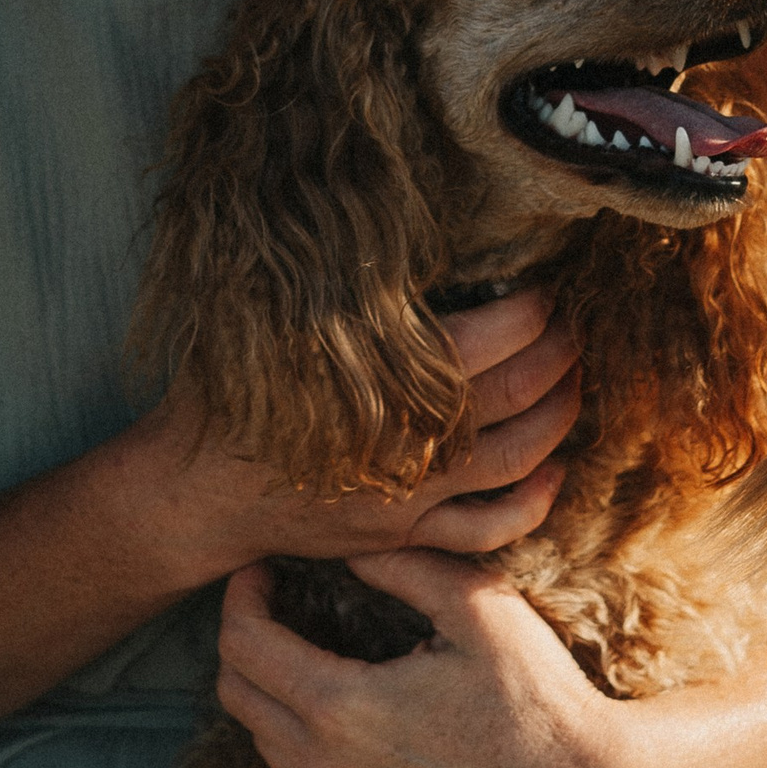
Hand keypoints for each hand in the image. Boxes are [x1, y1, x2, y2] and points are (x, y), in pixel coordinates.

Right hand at [145, 286, 581, 586]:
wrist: (194, 491)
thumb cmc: (228, 391)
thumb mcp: (273, 318)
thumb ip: (340, 285)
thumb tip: (394, 232)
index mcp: (383, 380)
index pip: (491, 341)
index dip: (531, 312)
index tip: (543, 288)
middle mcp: (409, 443)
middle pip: (517, 397)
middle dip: (558, 356)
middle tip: (572, 325)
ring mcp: (411, 499)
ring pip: (517, 463)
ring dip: (558, 418)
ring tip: (572, 382)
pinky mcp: (403, 535)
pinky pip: (488, 530)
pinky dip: (532, 502)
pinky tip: (553, 471)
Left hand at [215, 548, 639, 767]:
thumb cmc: (536, 688)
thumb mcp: (474, 602)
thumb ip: (398, 561)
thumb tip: (341, 539)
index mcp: (343, 711)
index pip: (243, 646)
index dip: (241, 596)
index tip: (261, 567)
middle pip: (238, 697)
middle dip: (244, 639)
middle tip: (275, 600)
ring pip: (266, 744)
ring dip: (272, 690)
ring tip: (307, 645)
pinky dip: (306, 739)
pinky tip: (348, 705)